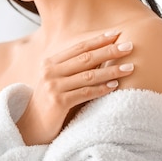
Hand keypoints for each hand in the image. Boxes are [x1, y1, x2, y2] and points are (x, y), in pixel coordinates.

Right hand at [17, 31, 133, 144]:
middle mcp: (50, 71)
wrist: (32, 126)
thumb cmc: (50, 102)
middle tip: (129, 46)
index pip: (79, 48)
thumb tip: (102, 55)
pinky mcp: (58, 102)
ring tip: (129, 67)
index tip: (116, 34)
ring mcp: (53, 86)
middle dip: (109, 51)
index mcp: (50, 62)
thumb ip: (73, 69)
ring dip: (111, 71)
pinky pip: (85, 93)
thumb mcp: (57, 81)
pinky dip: (102, 89)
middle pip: (85, 58)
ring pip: (88, 75)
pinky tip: (115, 86)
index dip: (98, 40)